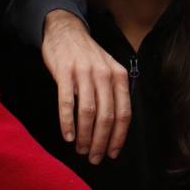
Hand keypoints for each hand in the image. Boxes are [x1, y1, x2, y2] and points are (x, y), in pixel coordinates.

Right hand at [40, 10, 130, 163]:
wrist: (65, 31)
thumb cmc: (87, 56)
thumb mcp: (108, 70)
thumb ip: (114, 93)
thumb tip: (115, 128)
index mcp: (119, 76)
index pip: (124, 112)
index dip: (119, 136)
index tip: (112, 153)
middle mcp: (105, 74)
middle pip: (107, 116)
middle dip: (101, 141)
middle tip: (95, 158)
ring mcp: (85, 73)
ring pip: (88, 112)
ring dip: (85, 135)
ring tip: (81, 149)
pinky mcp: (65, 72)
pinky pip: (67, 102)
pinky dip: (67, 122)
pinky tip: (68, 136)